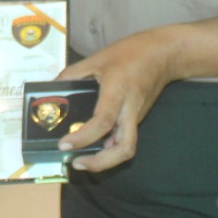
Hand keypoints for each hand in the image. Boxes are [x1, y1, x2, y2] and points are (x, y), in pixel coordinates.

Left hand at [55, 28, 174, 172]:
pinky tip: (95, 146)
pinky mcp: (138, 118)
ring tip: (84, 160)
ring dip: (107, 160)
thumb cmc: (130, 53)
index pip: (103, 121)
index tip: (64, 145)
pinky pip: (126, 138)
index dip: (83, 136)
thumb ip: (73, 73)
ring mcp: (136, 116)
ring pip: (127, 148)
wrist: (164, 54)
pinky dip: (111, 148)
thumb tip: (52, 88)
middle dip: (101, 163)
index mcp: (118, 92)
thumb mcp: (97, 58)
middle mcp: (130, 110)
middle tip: (77, 163)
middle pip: (124, 148)